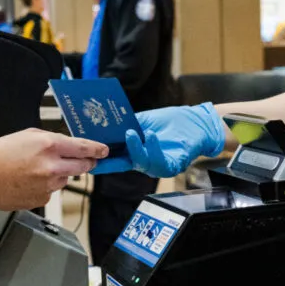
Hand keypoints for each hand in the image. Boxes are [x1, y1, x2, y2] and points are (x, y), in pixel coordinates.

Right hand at [0, 129, 106, 211]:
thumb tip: (69, 147)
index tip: (104, 151)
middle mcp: (51, 166)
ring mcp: (47, 185)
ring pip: (65, 179)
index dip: (97, 149)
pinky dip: (45, 187)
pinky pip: (51, 192)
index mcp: (49, 145)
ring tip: (36, 170)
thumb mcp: (28, 135)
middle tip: (83, 161)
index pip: (84, 148)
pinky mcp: (41, 199)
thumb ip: (52, 140)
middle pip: (82, 166)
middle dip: (85, 163)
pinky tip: (28, 181)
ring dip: (59, 175)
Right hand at [93, 104, 226, 177]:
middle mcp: (145, 161)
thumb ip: (129, 125)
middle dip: (110, 159)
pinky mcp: (172, 165)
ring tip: (132, 133)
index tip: (87, 154)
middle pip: (123, 164)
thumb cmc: (173, 122)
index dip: (101, 158)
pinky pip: (160, 162)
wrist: (197, 123)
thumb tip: (109, 124)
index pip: (115, 157)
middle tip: (101, 148)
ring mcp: (158, 165)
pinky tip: (151, 135)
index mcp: (136, 152)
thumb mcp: (145, 120)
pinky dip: (154, 148)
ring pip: (141, 164)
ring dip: (135, 149)